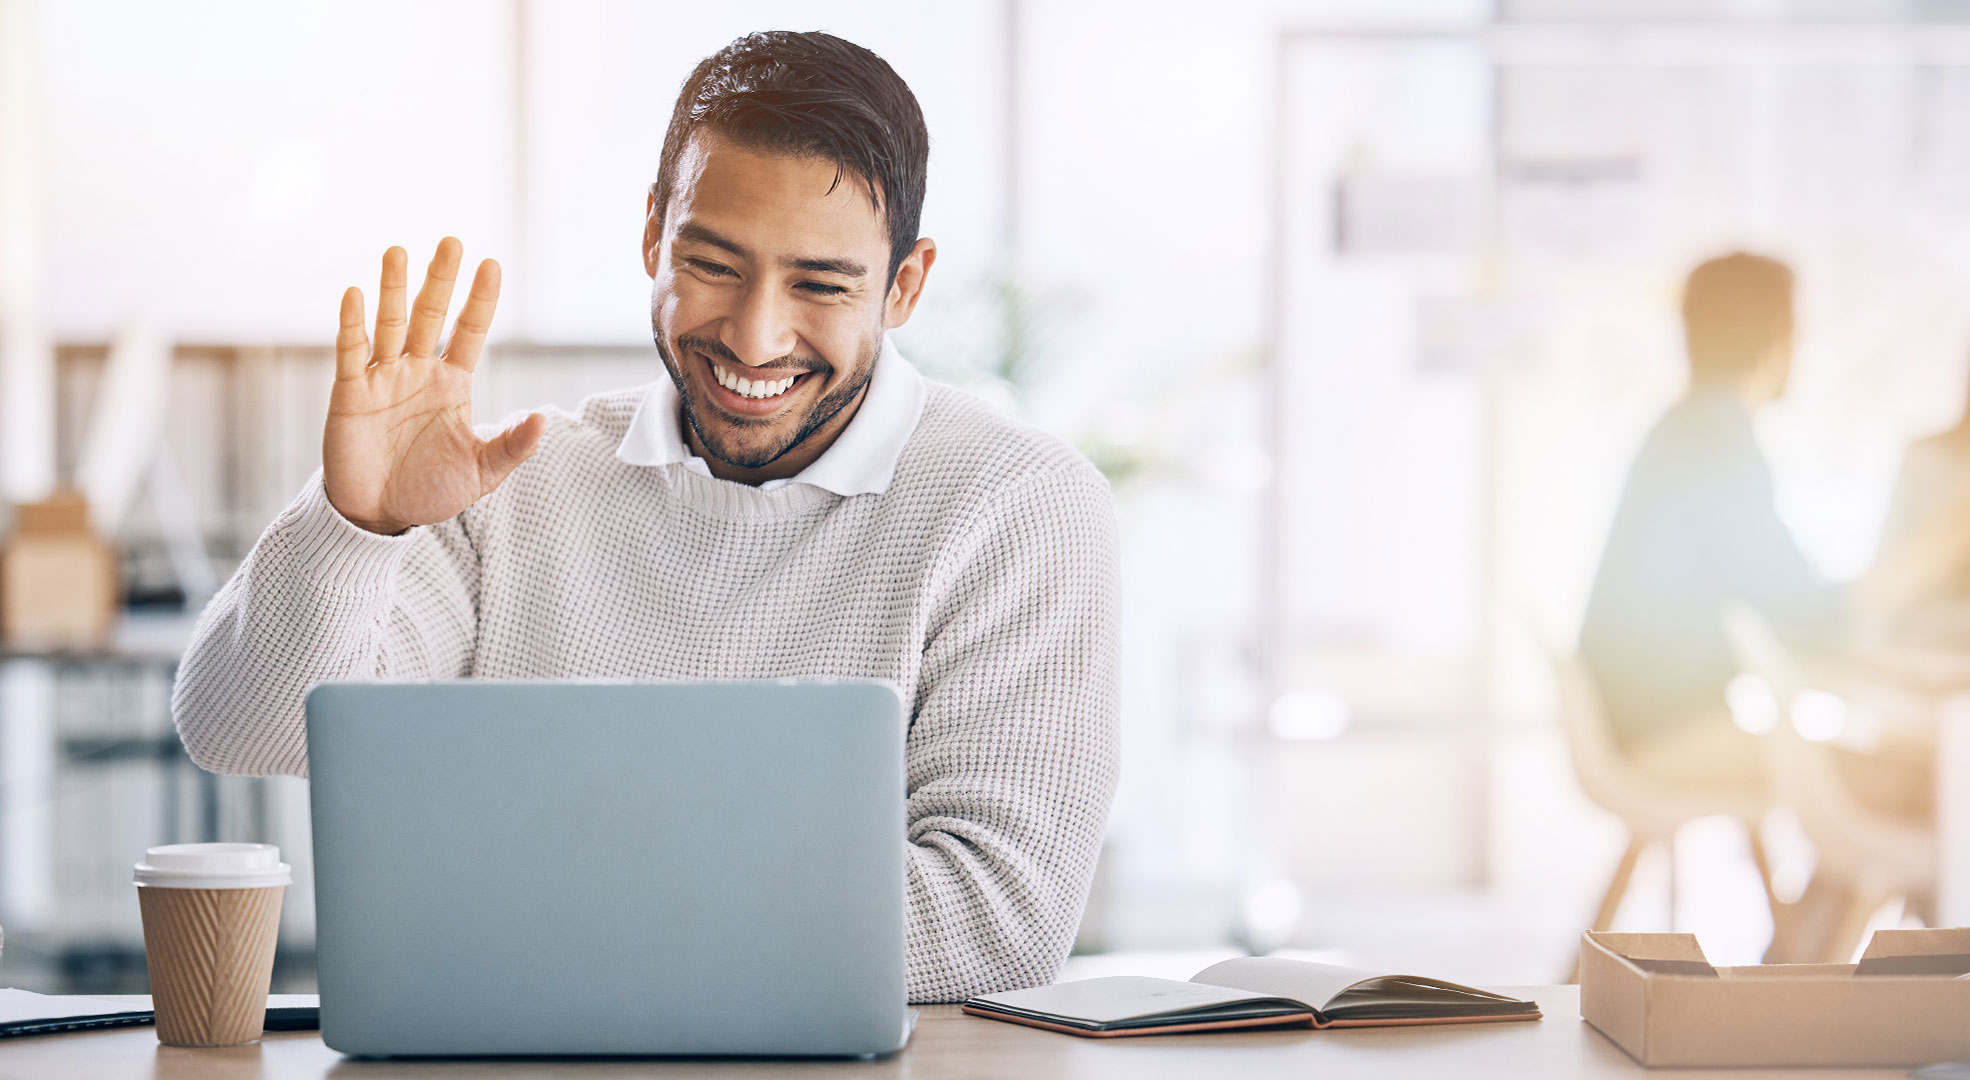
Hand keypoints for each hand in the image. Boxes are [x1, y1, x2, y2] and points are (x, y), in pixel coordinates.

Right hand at [323, 238, 543, 534]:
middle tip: (451, 242)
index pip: (470, 332)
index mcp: (452, 384)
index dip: (480, 300)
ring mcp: (384, 378)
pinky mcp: (351, 393)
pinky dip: (352, 324)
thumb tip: (542, 419)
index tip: (492, 264)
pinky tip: (355, 294)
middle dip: (440, 280)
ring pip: (389, 324)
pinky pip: (351, 353)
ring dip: (393, 289)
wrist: (380, 516)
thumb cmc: (431, 490)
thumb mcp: (481, 473)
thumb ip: (511, 446)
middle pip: (430, 316)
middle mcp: (418, 372)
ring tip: (398, 253)